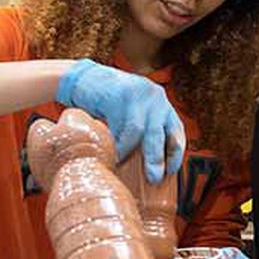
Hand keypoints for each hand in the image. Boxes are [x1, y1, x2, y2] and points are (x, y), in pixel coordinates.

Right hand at [55, 59, 184, 182]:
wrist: (81, 80)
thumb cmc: (108, 103)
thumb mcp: (132, 114)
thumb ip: (145, 130)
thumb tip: (153, 165)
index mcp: (162, 102)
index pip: (176, 130)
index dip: (176, 152)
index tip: (170, 170)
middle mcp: (155, 96)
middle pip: (162, 132)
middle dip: (158, 158)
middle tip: (154, 178)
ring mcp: (139, 92)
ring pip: (142, 131)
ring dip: (133, 152)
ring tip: (123, 164)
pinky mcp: (121, 94)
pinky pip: (123, 126)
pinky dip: (119, 144)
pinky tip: (114, 153)